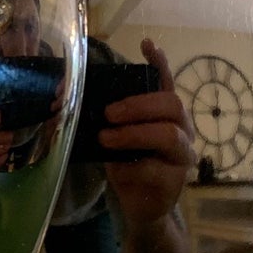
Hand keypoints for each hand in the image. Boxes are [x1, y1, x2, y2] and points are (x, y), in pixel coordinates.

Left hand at [99, 40, 196, 230]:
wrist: (142, 208)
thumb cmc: (130, 166)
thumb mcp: (118, 139)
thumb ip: (110, 121)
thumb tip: (69, 97)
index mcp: (168, 115)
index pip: (167, 82)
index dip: (160, 62)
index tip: (146, 44)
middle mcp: (182, 130)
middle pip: (171, 104)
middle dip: (138, 104)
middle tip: (109, 113)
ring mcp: (182, 156)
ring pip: (167, 135)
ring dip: (133, 134)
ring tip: (106, 137)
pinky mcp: (175, 181)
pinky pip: (154, 169)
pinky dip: (130, 168)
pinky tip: (117, 170)